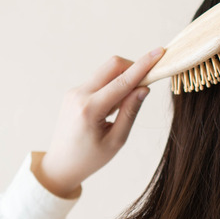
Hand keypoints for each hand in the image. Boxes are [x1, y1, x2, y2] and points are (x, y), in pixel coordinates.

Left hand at [32, 47, 164, 197]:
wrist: (60, 165)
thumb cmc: (90, 158)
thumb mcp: (116, 140)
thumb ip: (130, 112)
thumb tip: (144, 88)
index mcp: (89, 109)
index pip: (122, 81)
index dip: (143, 66)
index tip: (159, 52)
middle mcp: (79, 95)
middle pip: (112, 65)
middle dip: (133, 68)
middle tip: (147, 83)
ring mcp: (74, 92)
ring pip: (105, 72)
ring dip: (122, 80)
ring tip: (122, 109)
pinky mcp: (74, 93)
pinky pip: (99, 81)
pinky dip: (112, 87)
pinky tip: (111, 110)